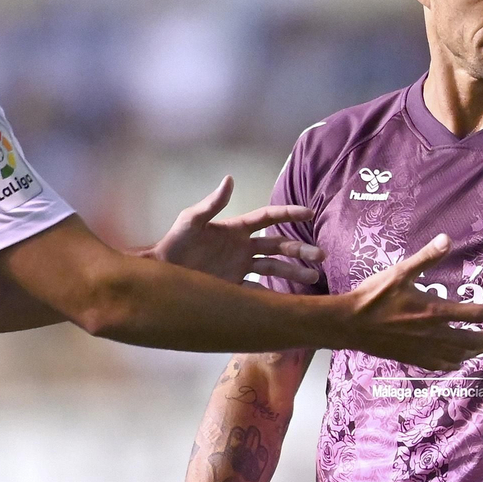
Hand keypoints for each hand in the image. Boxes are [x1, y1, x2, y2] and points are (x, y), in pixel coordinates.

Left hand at [148, 176, 324, 285]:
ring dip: (294, 272)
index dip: (289, 214)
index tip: (310, 213)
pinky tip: (289, 302)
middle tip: (320, 256)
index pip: (268, 218)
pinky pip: (259, 291)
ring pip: (274, 268)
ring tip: (314, 278)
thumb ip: (211, 204)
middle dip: (300, 250)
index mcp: (236, 229)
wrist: (161, 273)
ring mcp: (240, 268)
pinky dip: (274, 295)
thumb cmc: (174, 243)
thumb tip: (229, 179)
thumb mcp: (191, 221)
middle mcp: (243, 248)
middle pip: (278, 246)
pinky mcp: (234, 287)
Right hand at [344, 234, 482, 369]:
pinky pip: (442, 365)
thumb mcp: (400, 272)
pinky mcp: (413, 359)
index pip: (478, 314)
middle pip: (475, 340)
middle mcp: (435, 334)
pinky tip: (457, 358)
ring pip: (461, 355)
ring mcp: (425, 350)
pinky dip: (456, 362)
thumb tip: (447, 239)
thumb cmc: (374, 296)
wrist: (350, 324)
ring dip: (478, 350)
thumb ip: (426, 257)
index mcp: (436, 311)